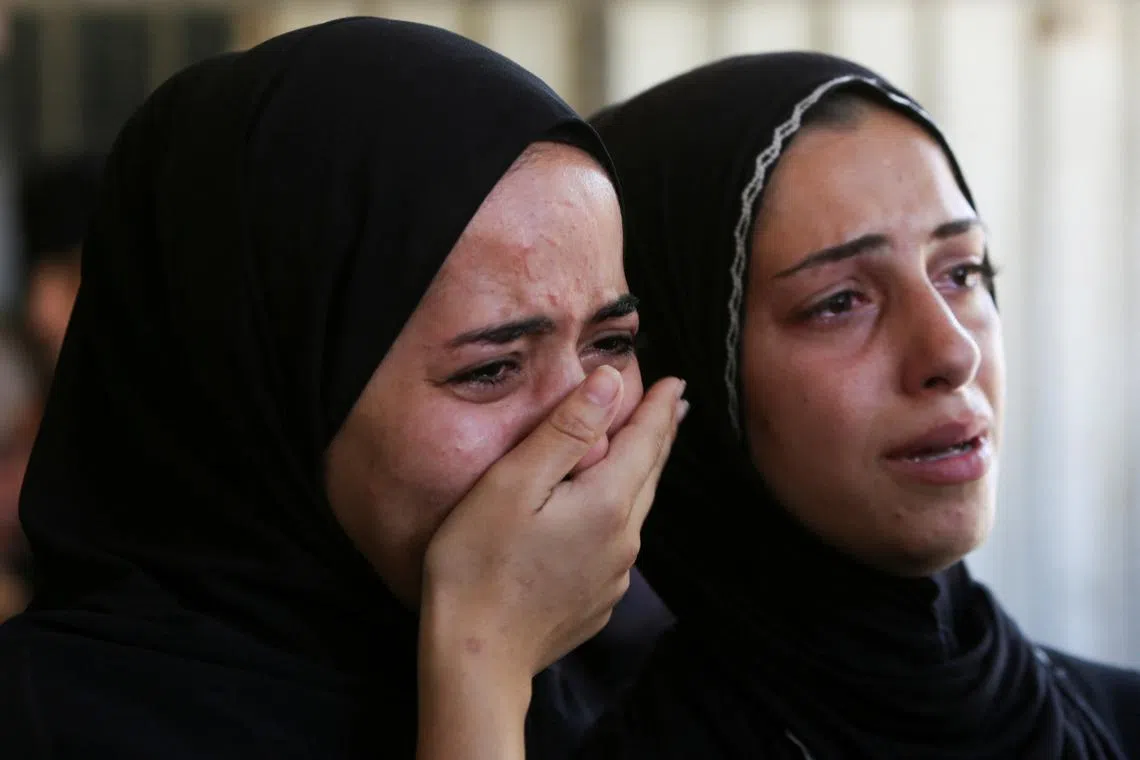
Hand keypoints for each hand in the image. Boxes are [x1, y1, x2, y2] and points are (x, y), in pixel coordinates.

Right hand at [415, 366, 684, 759]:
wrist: (476, 658)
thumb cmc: (478, 563)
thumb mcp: (513, 483)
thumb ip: (565, 431)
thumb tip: (611, 382)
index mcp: (607, 502)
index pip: (646, 441)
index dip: (661, 408)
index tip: (677, 382)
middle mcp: (624, 539)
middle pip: (649, 474)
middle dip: (661, 435)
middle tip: (675, 405)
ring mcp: (614, 576)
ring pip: (637, 509)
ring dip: (643, 473)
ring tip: (646, 449)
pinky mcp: (598, 601)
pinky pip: (619, 543)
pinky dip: (621, 512)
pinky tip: (608, 513)